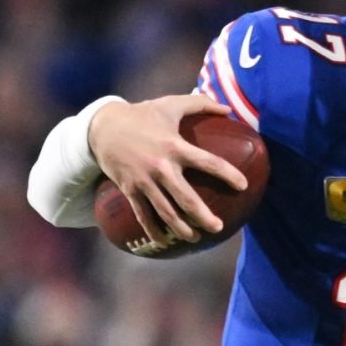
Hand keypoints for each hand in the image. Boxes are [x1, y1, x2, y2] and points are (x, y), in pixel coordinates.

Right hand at [88, 95, 250, 246]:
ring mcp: (145, 182)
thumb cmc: (141, 116)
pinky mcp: (130, 191)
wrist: (102, 127)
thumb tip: (227, 108)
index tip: (243, 186)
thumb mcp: (170, 104)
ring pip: (166, 213)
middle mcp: (161, 167)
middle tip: (218, 227)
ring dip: (182, 229)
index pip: (208, 162)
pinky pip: (144, 216)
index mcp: (174, 146)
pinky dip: (154, 231)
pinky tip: (165, 242)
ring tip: (196, 238)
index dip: (228, 174)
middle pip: (187, 199)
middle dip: (204, 217)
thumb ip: (199, 104)